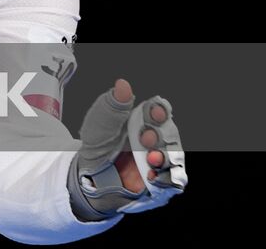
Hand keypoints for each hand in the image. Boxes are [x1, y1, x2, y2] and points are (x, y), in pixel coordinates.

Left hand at [69, 77, 187, 220]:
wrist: (90, 180)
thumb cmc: (97, 149)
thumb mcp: (99, 127)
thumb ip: (112, 107)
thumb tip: (123, 84)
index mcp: (142, 121)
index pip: (159, 111)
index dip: (160, 111)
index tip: (155, 113)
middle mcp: (155, 139)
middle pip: (170, 133)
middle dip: (160, 135)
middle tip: (145, 138)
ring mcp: (159, 160)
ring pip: (174, 156)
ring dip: (165, 157)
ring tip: (151, 159)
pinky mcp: (161, 181)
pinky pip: (173, 180)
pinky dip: (165, 177)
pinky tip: (152, 176)